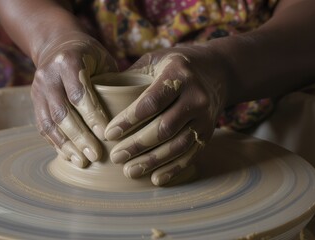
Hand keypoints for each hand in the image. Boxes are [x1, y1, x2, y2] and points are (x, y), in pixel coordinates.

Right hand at [31, 32, 117, 167]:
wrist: (57, 44)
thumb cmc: (89, 55)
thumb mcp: (103, 60)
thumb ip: (113, 83)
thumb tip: (130, 116)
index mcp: (68, 61)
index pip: (80, 93)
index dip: (92, 116)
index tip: (107, 135)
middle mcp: (48, 75)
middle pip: (63, 112)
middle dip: (80, 137)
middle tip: (95, 156)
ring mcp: (38, 89)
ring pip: (50, 123)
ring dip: (66, 145)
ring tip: (82, 162)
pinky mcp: (34, 101)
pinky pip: (43, 126)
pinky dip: (56, 143)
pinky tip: (69, 156)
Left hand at [105, 46, 229, 185]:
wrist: (217, 72)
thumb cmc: (174, 65)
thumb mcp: (154, 61)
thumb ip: (130, 77)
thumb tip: (96, 96)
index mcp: (178, 74)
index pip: (151, 102)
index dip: (129, 120)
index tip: (108, 133)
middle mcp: (196, 96)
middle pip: (164, 127)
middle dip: (137, 145)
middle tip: (115, 157)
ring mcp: (205, 117)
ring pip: (177, 145)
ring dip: (152, 161)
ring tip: (130, 171)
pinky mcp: (209, 133)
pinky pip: (191, 154)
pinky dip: (173, 169)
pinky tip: (156, 178)